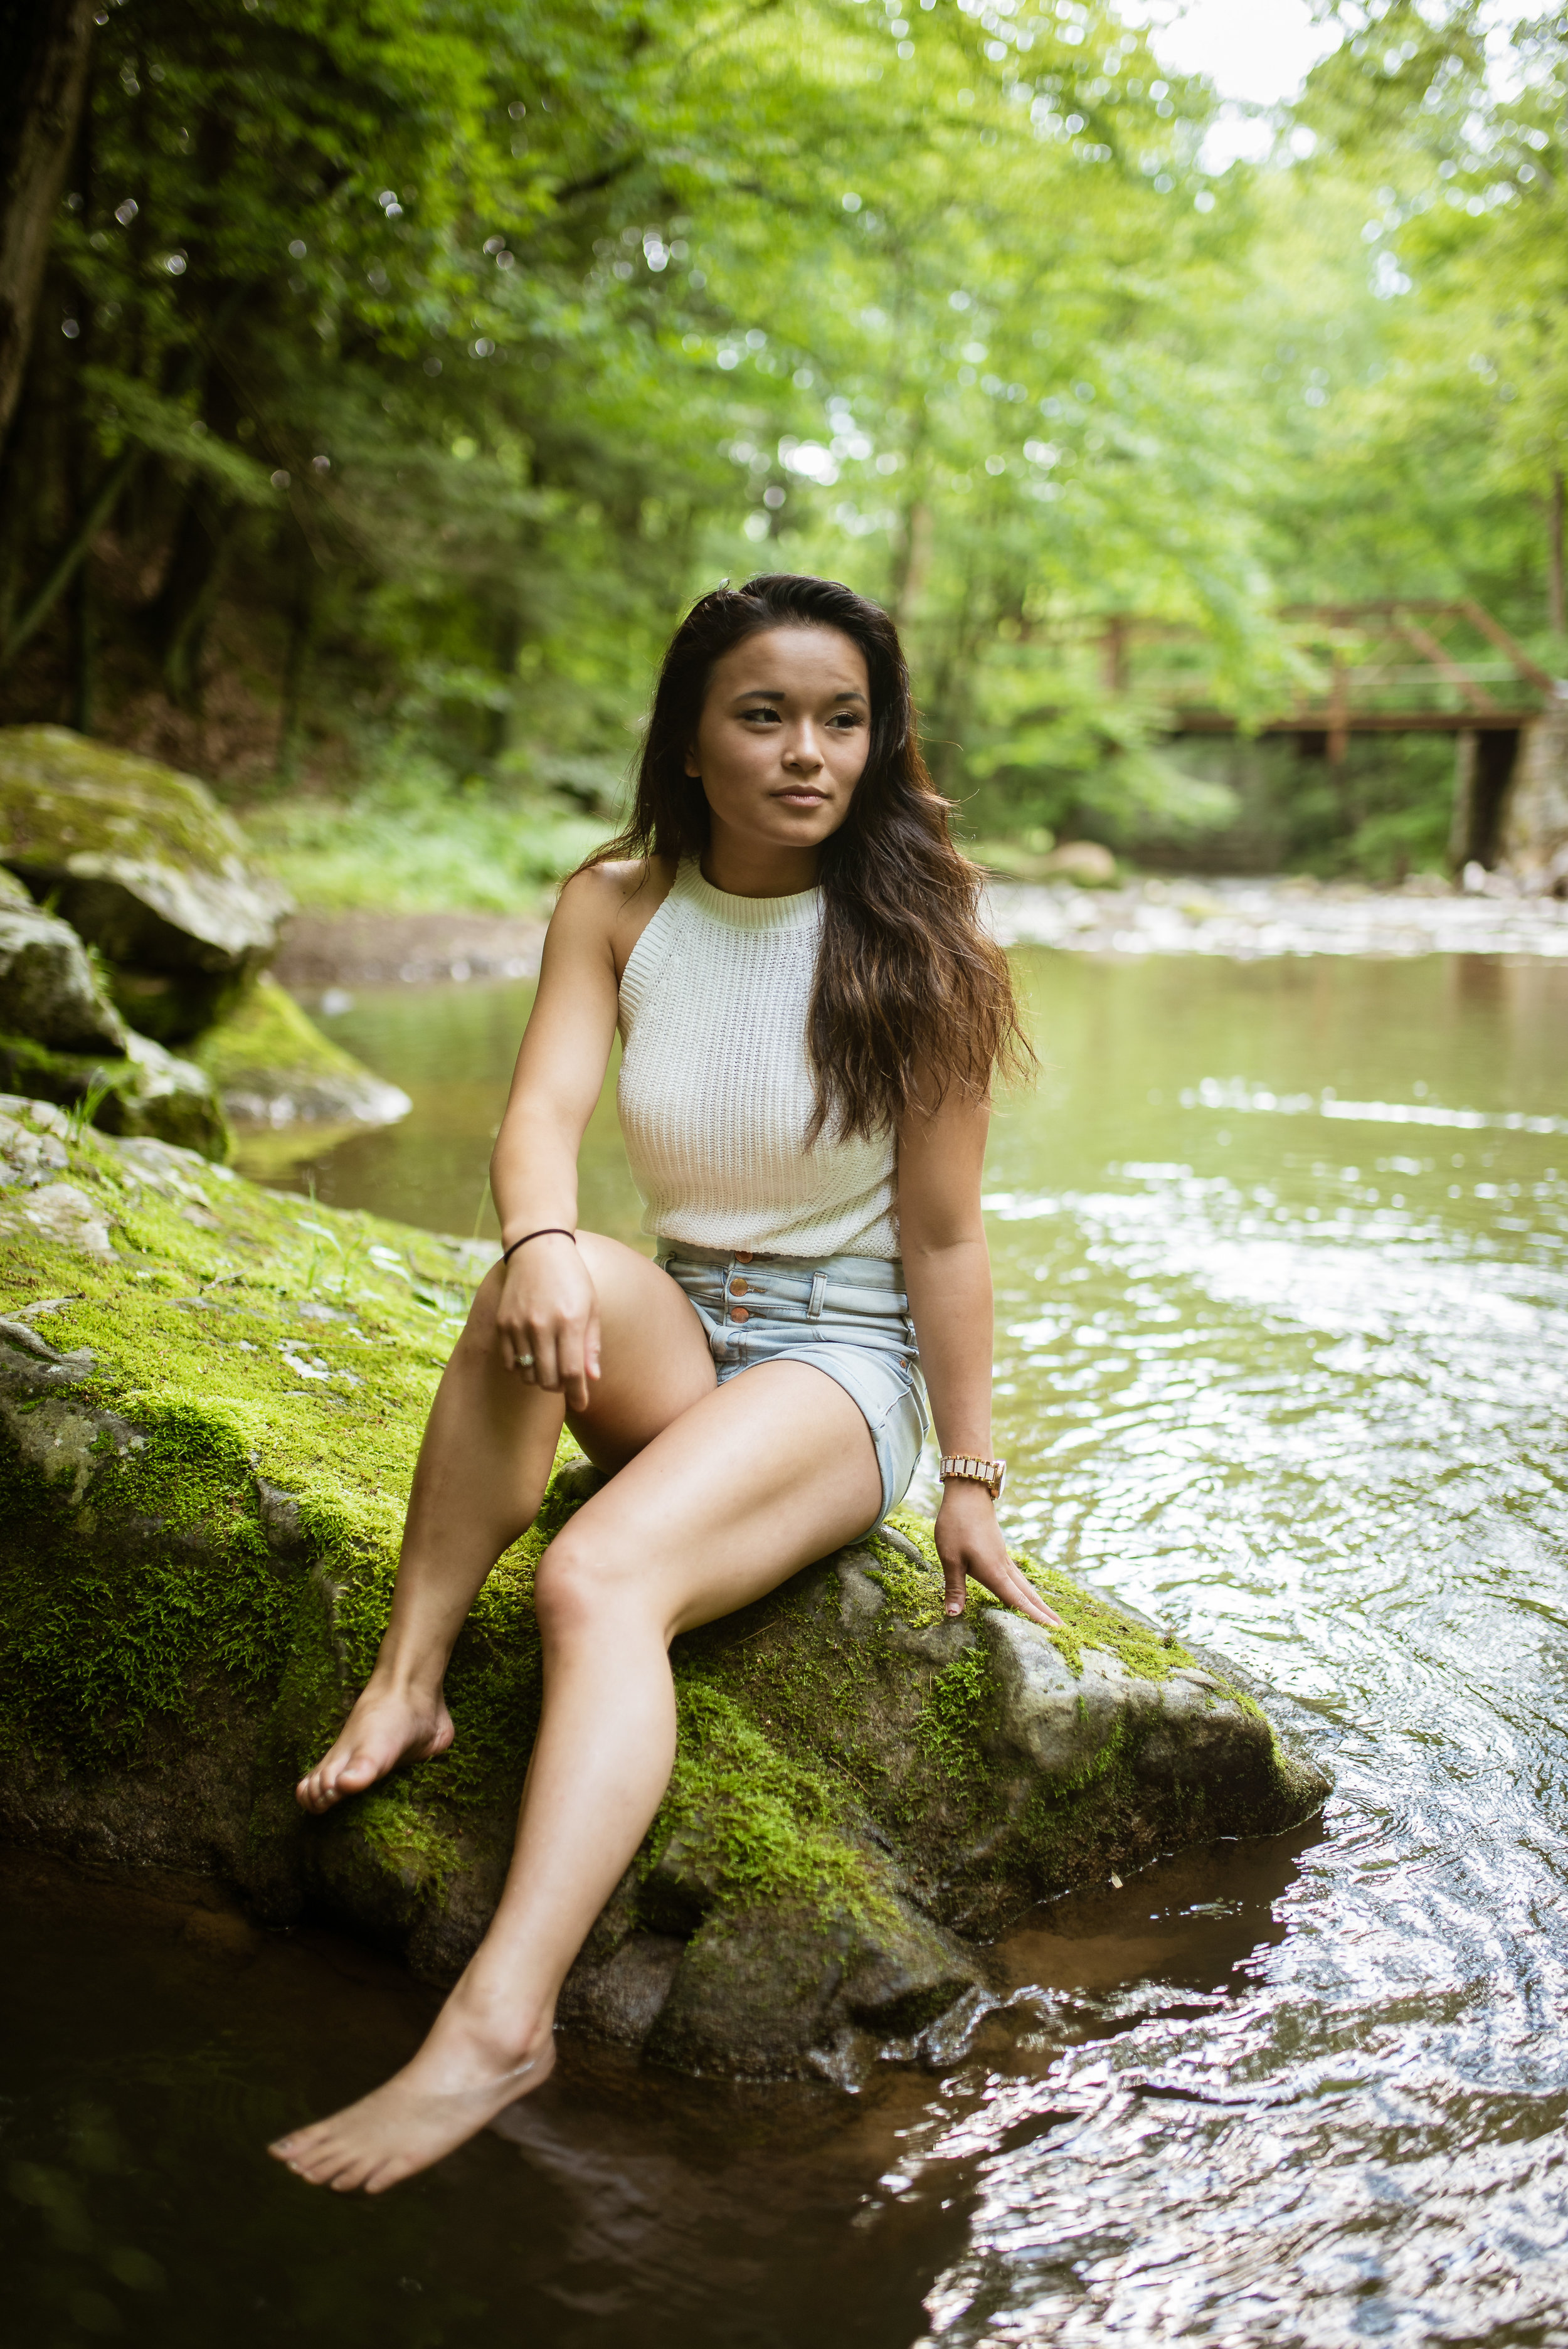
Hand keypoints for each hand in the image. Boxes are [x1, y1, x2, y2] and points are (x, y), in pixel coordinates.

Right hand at [494, 1234, 600, 1412]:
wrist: (537, 1248)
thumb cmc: (571, 1278)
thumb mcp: (591, 1307)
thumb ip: (590, 1344)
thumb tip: (592, 1378)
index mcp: (570, 1321)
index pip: (573, 1372)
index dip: (578, 1394)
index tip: (582, 1404)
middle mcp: (542, 1325)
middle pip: (548, 1379)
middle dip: (560, 1388)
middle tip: (566, 1382)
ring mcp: (519, 1325)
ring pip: (527, 1374)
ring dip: (540, 1379)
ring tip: (549, 1367)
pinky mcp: (502, 1323)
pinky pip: (510, 1362)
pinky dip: (521, 1368)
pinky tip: (531, 1358)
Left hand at [935, 1479, 1064, 1629]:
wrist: (968, 1493)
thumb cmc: (956, 1525)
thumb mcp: (950, 1558)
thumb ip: (954, 1588)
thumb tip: (953, 1615)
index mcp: (994, 1572)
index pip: (1016, 1600)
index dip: (1033, 1618)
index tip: (1053, 1632)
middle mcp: (1004, 1567)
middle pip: (1028, 1594)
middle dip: (1044, 1613)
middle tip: (1062, 1630)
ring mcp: (1004, 1558)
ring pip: (1025, 1585)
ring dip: (1038, 1602)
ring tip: (1050, 1617)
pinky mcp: (1000, 1552)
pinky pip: (1018, 1577)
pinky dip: (1027, 1590)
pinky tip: (1025, 1593)